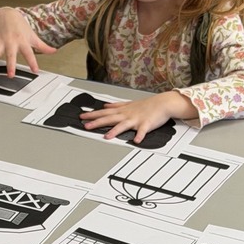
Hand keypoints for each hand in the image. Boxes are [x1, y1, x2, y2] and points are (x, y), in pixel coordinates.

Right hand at [0, 7, 55, 75]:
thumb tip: (54, 51)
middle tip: (10, 75)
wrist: (8, 14)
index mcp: (22, 42)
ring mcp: (1, 41)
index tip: (35, 70)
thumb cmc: (21, 27)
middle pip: (11, 55)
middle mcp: (11, 42)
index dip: (32, 62)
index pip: (29, 54)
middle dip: (10, 65)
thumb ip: (42, 46)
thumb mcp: (32, 36)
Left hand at [79, 90, 197, 143]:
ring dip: (115, 131)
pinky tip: (136, 141)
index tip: (81, 116)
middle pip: (109, 118)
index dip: (92, 115)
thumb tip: (106, 105)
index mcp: (122, 111)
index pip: (104, 112)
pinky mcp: (146, 124)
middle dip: (97, 122)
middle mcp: (127, 115)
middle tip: (85, 126)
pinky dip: (140, 136)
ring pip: (123, 125)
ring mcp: (136, 119)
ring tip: (107, 137)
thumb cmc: (146, 105)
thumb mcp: (128, 104)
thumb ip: (116, 105)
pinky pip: (143, 131)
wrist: (162, 103)